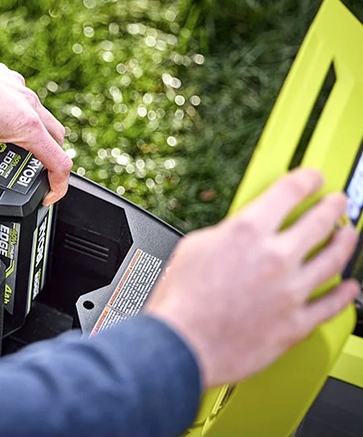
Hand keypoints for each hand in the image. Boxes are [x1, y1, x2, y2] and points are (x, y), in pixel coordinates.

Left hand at [0, 42, 70, 205]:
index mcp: (26, 125)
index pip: (58, 162)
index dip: (58, 185)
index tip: (48, 195)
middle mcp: (28, 103)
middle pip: (56, 137)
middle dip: (50, 157)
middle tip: (34, 170)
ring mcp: (19, 87)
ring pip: (40, 114)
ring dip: (33, 133)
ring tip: (10, 145)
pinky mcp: (6, 77)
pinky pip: (20, 98)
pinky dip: (14, 113)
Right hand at [145, 168, 359, 388]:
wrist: (181, 345)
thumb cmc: (180, 302)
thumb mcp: (193, 247)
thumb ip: (225, 235)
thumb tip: (238, 234)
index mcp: (248, 231)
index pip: (289, 191)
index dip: (306, 179)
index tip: (312, 179)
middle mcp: (276, 257)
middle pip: (320, 221)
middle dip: (333, 207)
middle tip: (337, 202)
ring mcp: (291, 291)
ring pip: (333, 260)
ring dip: (345, 243)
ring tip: (348, 235)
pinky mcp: (296, 324)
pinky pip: (331, 306)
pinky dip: (345, 295)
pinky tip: (349, 288)